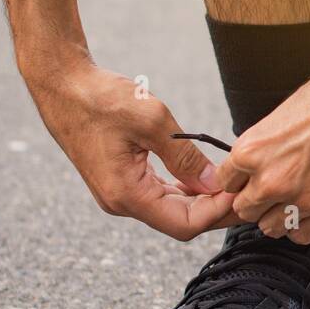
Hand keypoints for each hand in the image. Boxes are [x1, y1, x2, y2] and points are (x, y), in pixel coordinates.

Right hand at [25, 60, 240, 240]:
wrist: (62, 84)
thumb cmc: (102, 98)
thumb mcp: (153, 122)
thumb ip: (187, 158)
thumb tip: (217, 184)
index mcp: (126, 195)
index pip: (185, 224)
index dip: (217, 212)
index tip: (241, 191)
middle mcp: (121, 202)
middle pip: (180, 221)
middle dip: (215, 208)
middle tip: (246, 189)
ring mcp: (119, 194)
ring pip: (172, 209)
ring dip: (202, 199)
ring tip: (232, 182)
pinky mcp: (120, 180)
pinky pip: (160, 195)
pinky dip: (185, 189)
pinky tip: (204, 176)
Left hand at [219, 56, 309, 243]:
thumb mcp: (284, 113)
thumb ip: (266, 146)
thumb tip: (259, 164)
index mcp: (253, 150)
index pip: (225, 184)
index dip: (239, 181)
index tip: (249, 179)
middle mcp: (273, 180)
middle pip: (245, 211)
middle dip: (257, 200)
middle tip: (276, 187)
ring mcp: (304, 199)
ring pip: (272, 228)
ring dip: (280, 215)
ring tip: (298, 196)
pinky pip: (303, 235)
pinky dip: (305, 224)